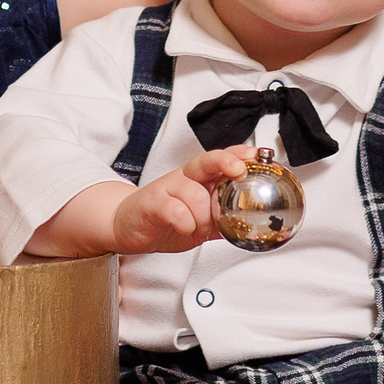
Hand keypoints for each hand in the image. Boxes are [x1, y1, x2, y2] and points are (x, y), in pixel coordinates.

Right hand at [113, 148, 245, 254]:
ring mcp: (166, 188)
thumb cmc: (165, 219)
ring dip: (202, 216)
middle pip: (206, 162)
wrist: (129, 226)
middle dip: (225, 162)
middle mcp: (183, 178)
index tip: (255, 155)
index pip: (219, 160)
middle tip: (238, 170)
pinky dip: (185, 222)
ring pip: (194, 194)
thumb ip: (223, 220)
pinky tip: (184, 228)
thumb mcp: (201, 221)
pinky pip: (174, 210)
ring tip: (197, 228)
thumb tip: (252, 226)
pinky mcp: (152, 203)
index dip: (237, 155)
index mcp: (197, 179)